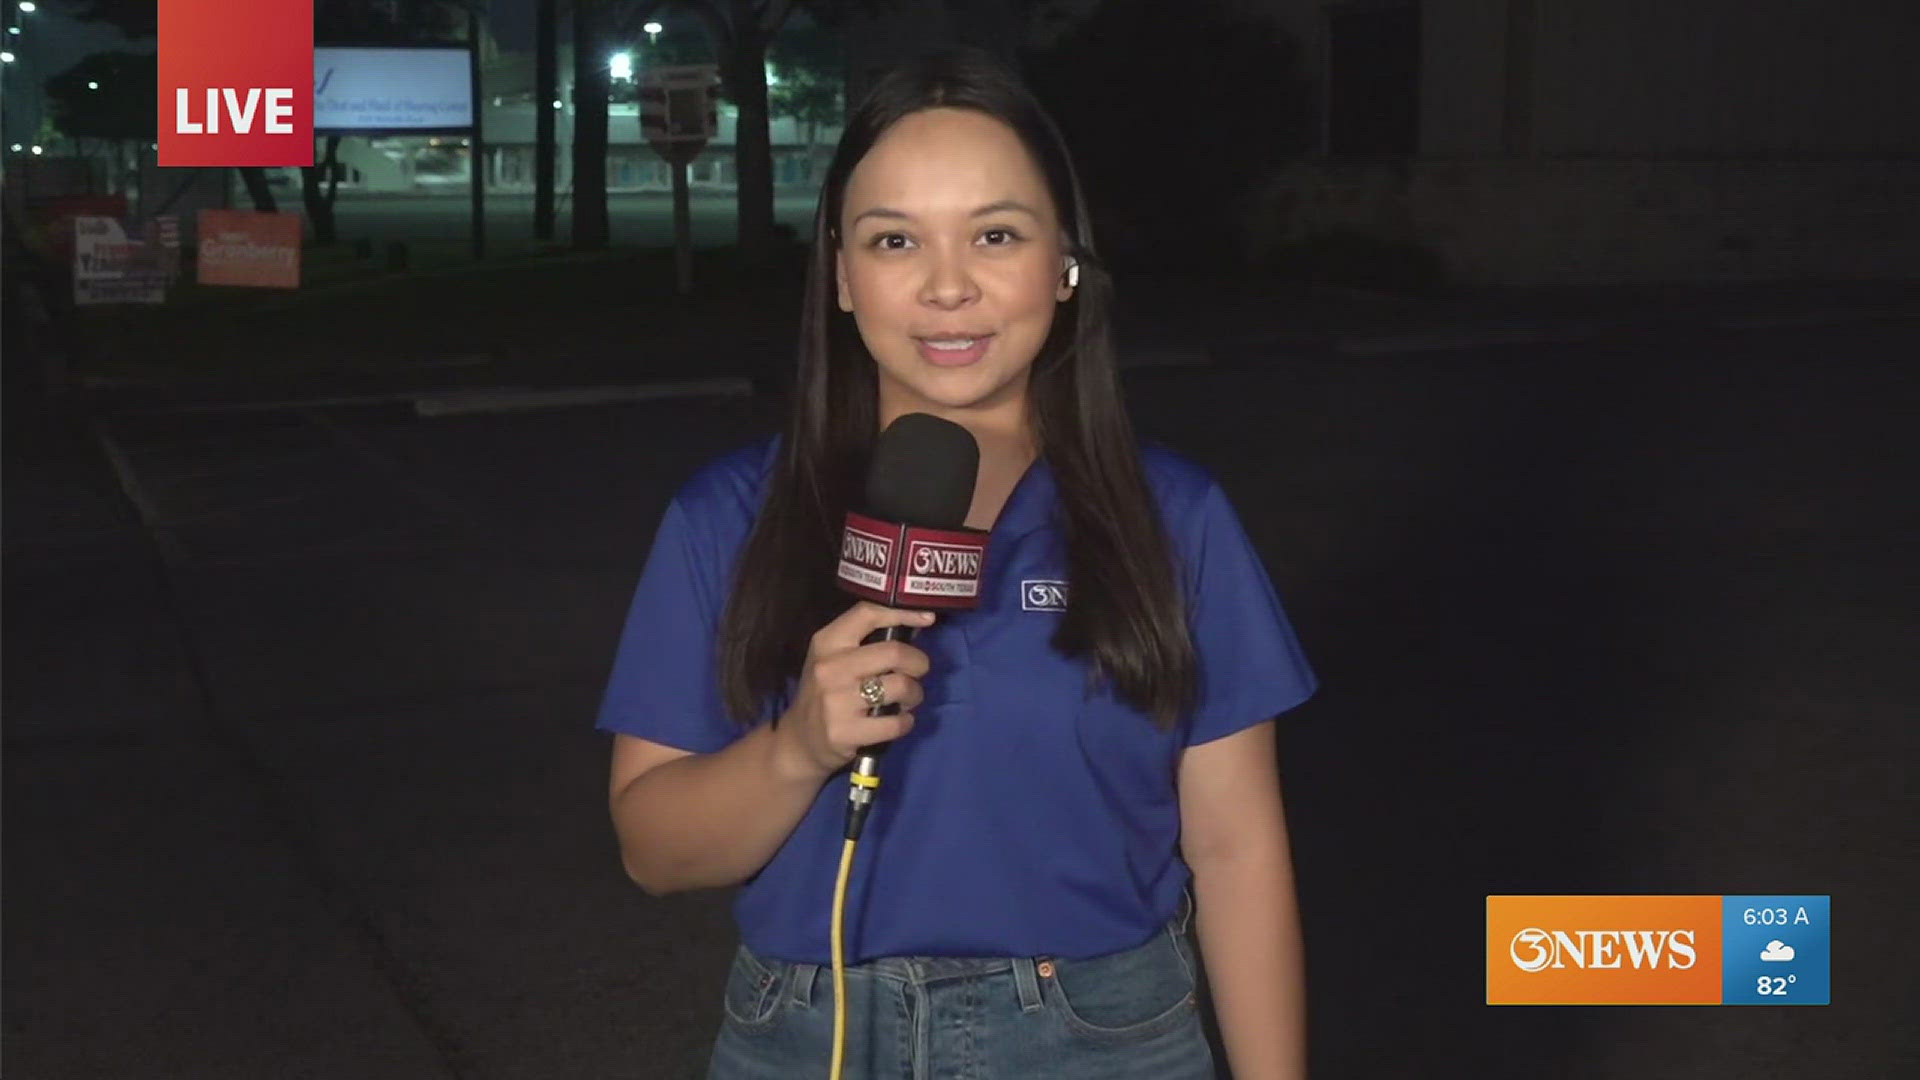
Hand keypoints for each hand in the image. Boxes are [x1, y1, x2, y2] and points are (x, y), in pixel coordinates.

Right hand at [773, 601, 934, 780]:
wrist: (799, 741)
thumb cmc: (825, 694)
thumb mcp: (833, 660)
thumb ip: (865, 643)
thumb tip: (915, 625)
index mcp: (827, 642)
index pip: (868, 614)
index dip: (903, 613)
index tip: (927, 618)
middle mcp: (830, 668)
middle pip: (895, 652)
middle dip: (918, 663)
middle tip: (917, 673)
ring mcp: (836, 701)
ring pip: (901, 686)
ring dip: (915, 694)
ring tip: (907, 700)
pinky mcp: (845, 733)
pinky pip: (897, 723)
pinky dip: (907, 722)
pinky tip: (898, 722)